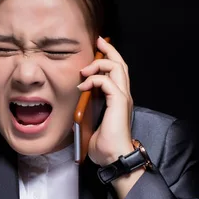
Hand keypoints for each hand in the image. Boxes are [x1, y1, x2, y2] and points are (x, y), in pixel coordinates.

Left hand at [77, 37, 134, 166]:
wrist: (115, 157)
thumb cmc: (104, 146)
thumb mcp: (91, 122)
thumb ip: (87, 110)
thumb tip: (74, 106)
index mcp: (119, 99)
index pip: (117, 72)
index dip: (109, 58)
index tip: (97, 50)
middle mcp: (123, 95)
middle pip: (120, 64)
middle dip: (108, 50)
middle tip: (98, 41)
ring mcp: (122, 98)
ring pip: (117, 68)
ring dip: (100, 64)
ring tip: (85, 68)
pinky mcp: (118, 103)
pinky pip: (107, 82)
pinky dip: (94, 79)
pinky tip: (83, 85)